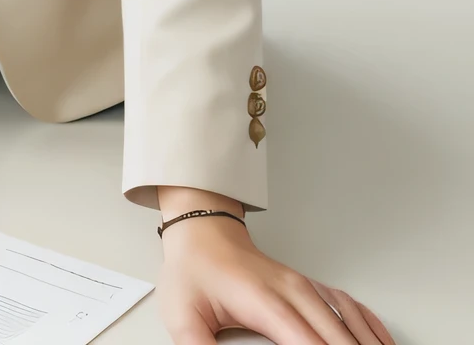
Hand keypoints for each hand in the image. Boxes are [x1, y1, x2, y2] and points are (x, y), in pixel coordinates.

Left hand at [156, 214, 395, 343]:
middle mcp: (294, 292)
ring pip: (350, 322)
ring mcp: (306, 287)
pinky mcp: (310, 286)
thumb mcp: (183, 317)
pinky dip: (370, 328)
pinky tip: (381, 342)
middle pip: (338, 339)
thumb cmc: (194, 272)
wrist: (201, 230)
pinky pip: (350, 306)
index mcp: (266, 303)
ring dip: (367, 344)